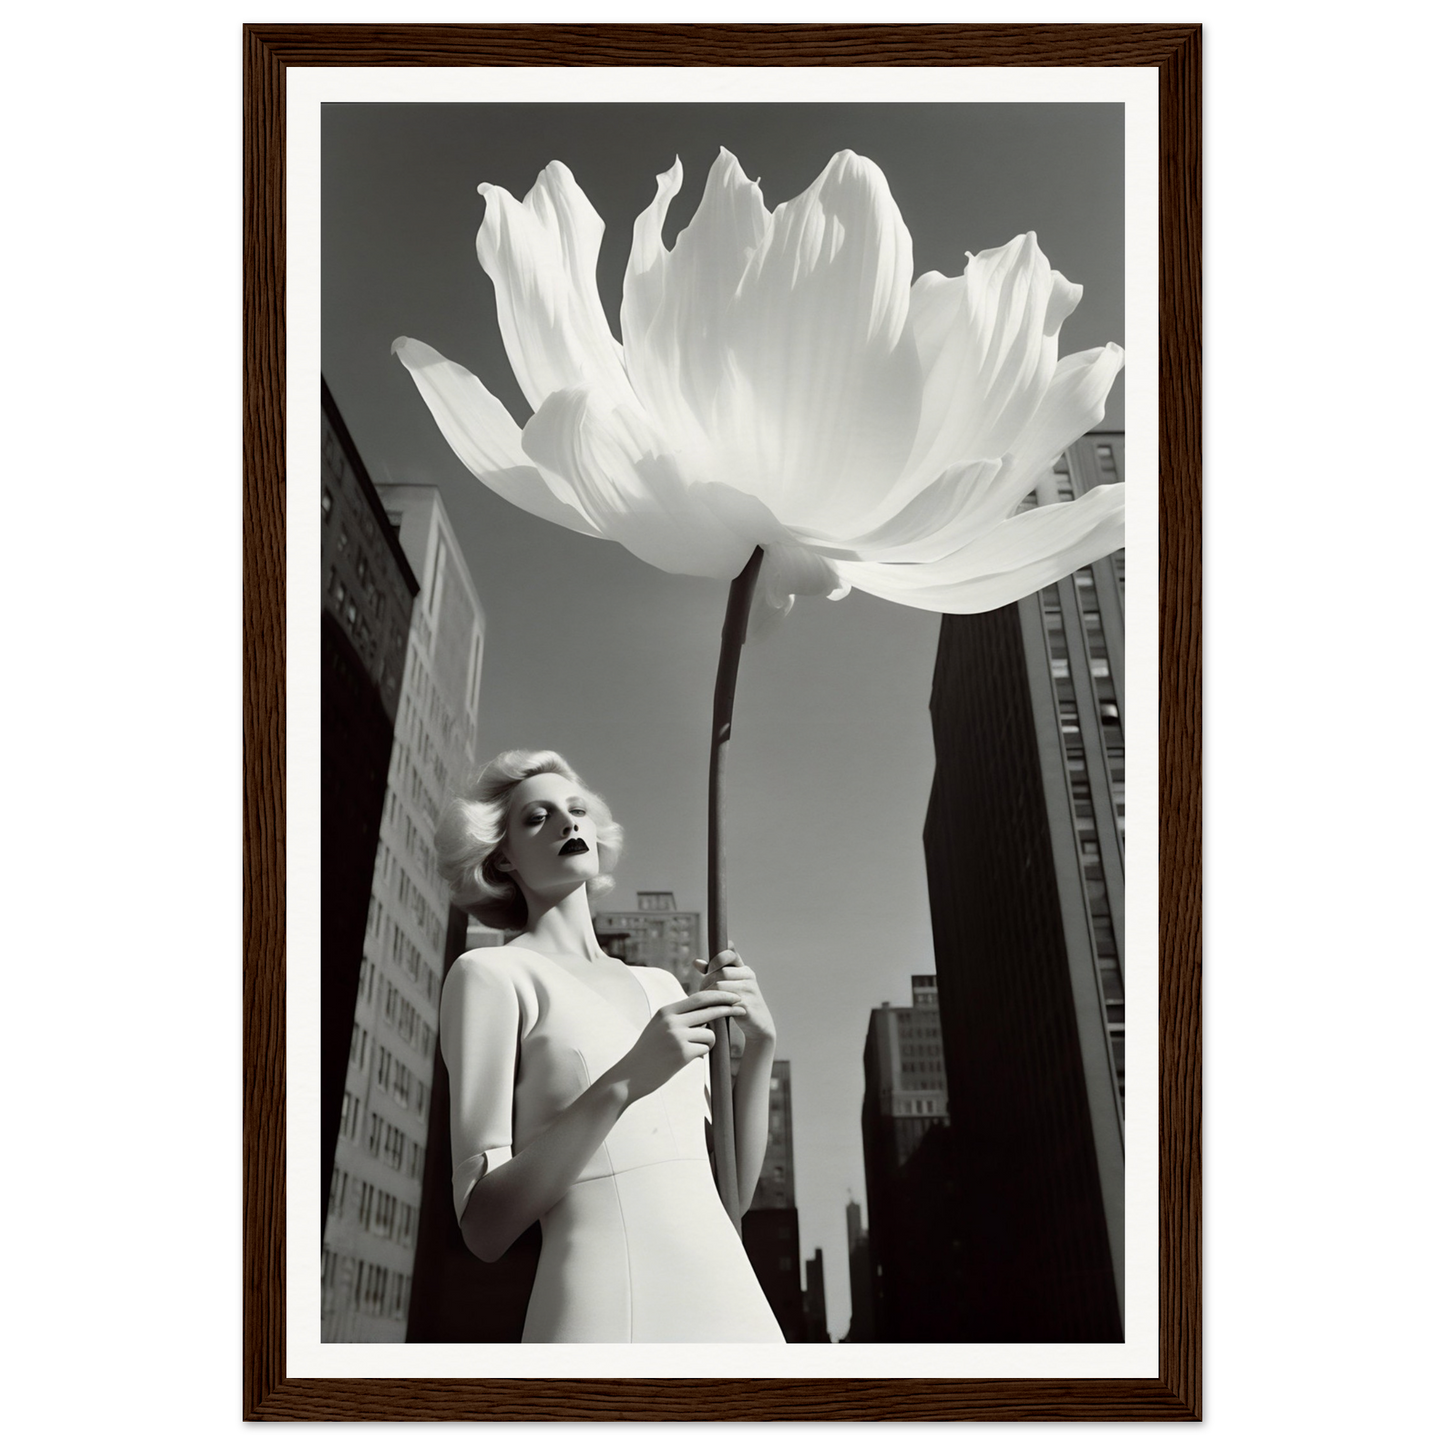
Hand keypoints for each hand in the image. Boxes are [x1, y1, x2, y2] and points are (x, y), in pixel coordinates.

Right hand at [611, 989, 744, 1100]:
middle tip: (742, 1009)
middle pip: (709, 1010)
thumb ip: (678, 1017)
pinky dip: (701, 1053)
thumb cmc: (648, 1052)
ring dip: (708, 1042)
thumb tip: (706, 1011)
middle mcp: (671, 1021)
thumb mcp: (658, 1027)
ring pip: (709, 1034)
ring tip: (692, 1050)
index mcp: (666, 1011)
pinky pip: (704, 1050)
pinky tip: (686, 1059)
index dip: (719, 995)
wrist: (630, 1075)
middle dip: (728, 1008)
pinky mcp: (682, 1054)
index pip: (699, 998)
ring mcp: (677, 1037)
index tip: (733, 996)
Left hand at [693, 946, 775, 1046]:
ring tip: (704, 999)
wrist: (759, 1025)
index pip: (730, 954)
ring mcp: (749, 990)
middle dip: (707, 981)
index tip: (709, 969)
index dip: (716, 959)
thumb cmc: (740, 1003)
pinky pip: (723, 1001)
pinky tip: (710, 1008)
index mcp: (745, 970)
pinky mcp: (746, 1005)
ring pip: (720, 985)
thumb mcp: (730, 986)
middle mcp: (749, 977)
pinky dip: (713, 1004)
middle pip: (721, 972)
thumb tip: (696, 962)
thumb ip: (714, 973)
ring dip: (708, 993)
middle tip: (702, 990)